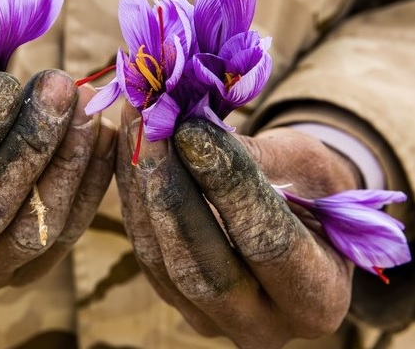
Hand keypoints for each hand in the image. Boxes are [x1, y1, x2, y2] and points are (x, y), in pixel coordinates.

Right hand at [0, 70, 115, 293]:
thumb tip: (4, 43)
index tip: (6, 85)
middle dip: (29, 144)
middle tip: (60, 87)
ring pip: (32, 232)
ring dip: (67, 163)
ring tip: (86, 108)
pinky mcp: (21, 276)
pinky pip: (67, 236)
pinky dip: (90, 185)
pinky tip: (102, 137)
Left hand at [117, 104, 359, 348]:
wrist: (294, 219)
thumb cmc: (310, 185)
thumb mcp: (304, 164)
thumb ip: (254, 156)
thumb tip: (189, 129)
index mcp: (317, 299)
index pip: (266, 242)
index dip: (227, 184)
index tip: (192, 129)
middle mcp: (261, 324)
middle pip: (202, 266)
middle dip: (170, 188)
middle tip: (150, 126)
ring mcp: (210, 318)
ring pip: (159, 258)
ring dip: (139, 184)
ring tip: (134, 122)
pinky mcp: (173, 297)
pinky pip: (142, 246)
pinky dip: (132, 193)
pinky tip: (128, 145)